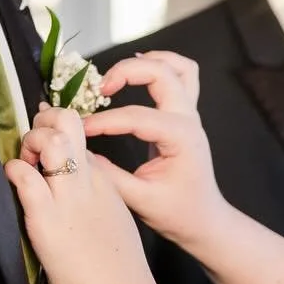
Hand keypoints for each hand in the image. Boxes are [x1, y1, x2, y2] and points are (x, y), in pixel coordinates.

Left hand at [7, 105, 174, 283]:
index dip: (58, 134)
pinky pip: (25, 176)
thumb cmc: (117, 270)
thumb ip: (96, 202)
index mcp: (104, 183)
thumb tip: (74, 196)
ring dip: (29, 142)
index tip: (44, 148)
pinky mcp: (46, 217)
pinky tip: (12, 179)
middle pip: (68, 124)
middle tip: (32, 145)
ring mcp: (67, 197)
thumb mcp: (114, 222)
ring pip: (50, 140)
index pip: (79, 139)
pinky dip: (14, 170)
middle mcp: (87, 181)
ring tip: (24, 161)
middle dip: (43, 122)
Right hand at [88, 52, 234, 258]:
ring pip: (179, 68)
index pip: (136, 117)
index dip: (104, 121)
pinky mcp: (187, 117)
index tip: (79, 130)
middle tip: (100, 89)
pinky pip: (182, 77)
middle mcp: (189, 120)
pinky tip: (137, 73)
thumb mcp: (140, 200)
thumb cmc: (177, 214)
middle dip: (127, 73)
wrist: (204, 221)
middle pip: (162, 73)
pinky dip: (161, 67)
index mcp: (181, 138)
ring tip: (118, 75)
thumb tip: (79, 154)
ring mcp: (192, 115)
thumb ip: (109, 176)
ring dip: (149, 62)